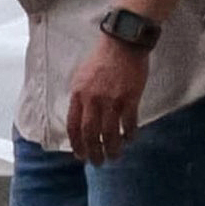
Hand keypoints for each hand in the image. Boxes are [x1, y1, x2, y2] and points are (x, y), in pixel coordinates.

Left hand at [66, 34, 150, 163]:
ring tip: (114, 157)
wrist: (123, 42)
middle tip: (97, 163)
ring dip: (112, 149)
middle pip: (90, 134)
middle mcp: (93, 99)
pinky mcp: (130, 98)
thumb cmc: (102, 58)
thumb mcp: (82, 76)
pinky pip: (129, 124)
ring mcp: (111, 100)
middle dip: (93, 152)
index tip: (80, 155)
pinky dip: (129, 135)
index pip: (73, 126)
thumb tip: (80, 116)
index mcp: (79, 94)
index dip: (76, 144)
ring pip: (110, 133)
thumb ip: (80, 97)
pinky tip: (131, 139)